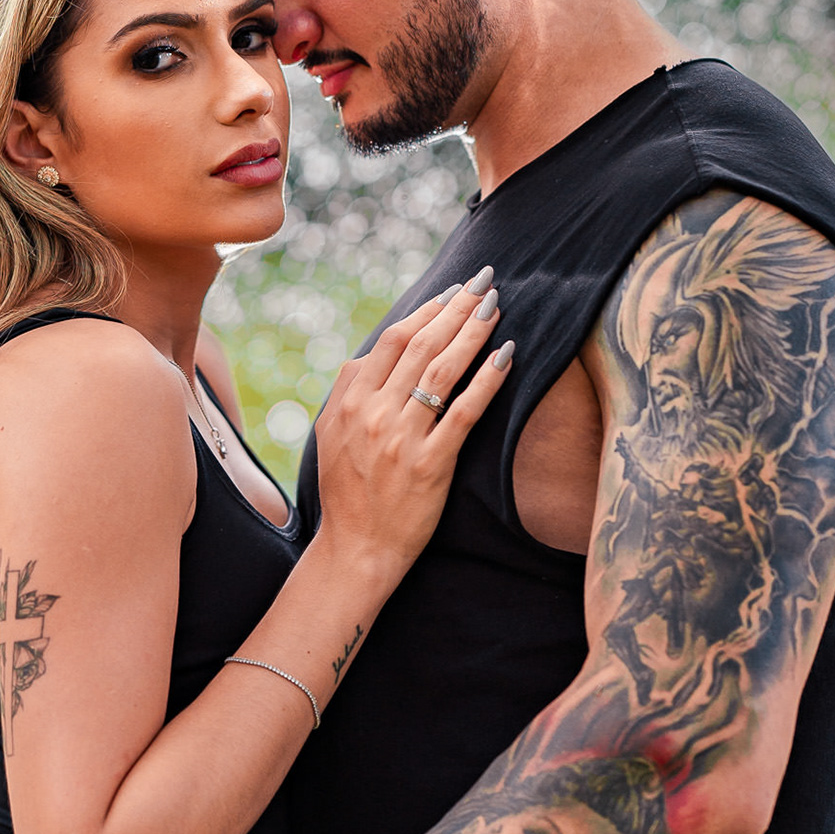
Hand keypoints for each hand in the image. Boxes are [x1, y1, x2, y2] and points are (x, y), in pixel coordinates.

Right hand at [312, 276, 512, 575]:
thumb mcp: (330, 435)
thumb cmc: (347, 493)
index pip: (391, 340)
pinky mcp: (431, 464)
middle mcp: (375, 414)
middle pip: (420, 346)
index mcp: (350, 401)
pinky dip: (486, 380)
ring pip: (442, 371)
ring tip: (495, 307)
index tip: (451, 292)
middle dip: (455, 309)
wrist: (356, 550)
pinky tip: (505, 356)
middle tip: (483, 283)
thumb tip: (372, 354)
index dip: (425, 311)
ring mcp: (403, 438)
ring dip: (472, 333)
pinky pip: (464, 413)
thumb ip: (348, 391)